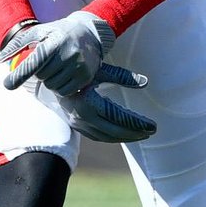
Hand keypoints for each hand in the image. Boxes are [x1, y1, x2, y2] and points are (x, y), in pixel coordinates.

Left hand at [0, 10, 115, 95]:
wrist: (90, 34)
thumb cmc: (58, 33)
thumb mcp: (38, 32)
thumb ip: (17, 44)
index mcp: (54, 42)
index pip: (34, 62)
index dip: (19, 75)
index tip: (7, 85)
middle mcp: (68, 54)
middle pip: (41, 77)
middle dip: (39, 72)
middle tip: (47, 61)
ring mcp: (78, 67)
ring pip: (52, 86)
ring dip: (49, 80)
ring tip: (56, 67)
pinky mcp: (85, 77)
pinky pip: (64, 92)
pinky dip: (59, 87)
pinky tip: (63, 74)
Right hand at [37, 63, 156, 142]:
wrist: (52, 75)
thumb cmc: (78, 69)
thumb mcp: (100, 70)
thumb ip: (122, 77)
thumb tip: (145, 82)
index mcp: (88, 101)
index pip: (118, 117)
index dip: (137, 123)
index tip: (153, 125)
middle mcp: (81, 115)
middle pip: (113, 131)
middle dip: (134, 133)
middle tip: (152, 131)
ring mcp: (77, 122)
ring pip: (105, 136)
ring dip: (124, 137)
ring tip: (142, 134)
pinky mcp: (75, 125)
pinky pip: (97, 136)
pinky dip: (112, 136)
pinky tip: (124, 133)